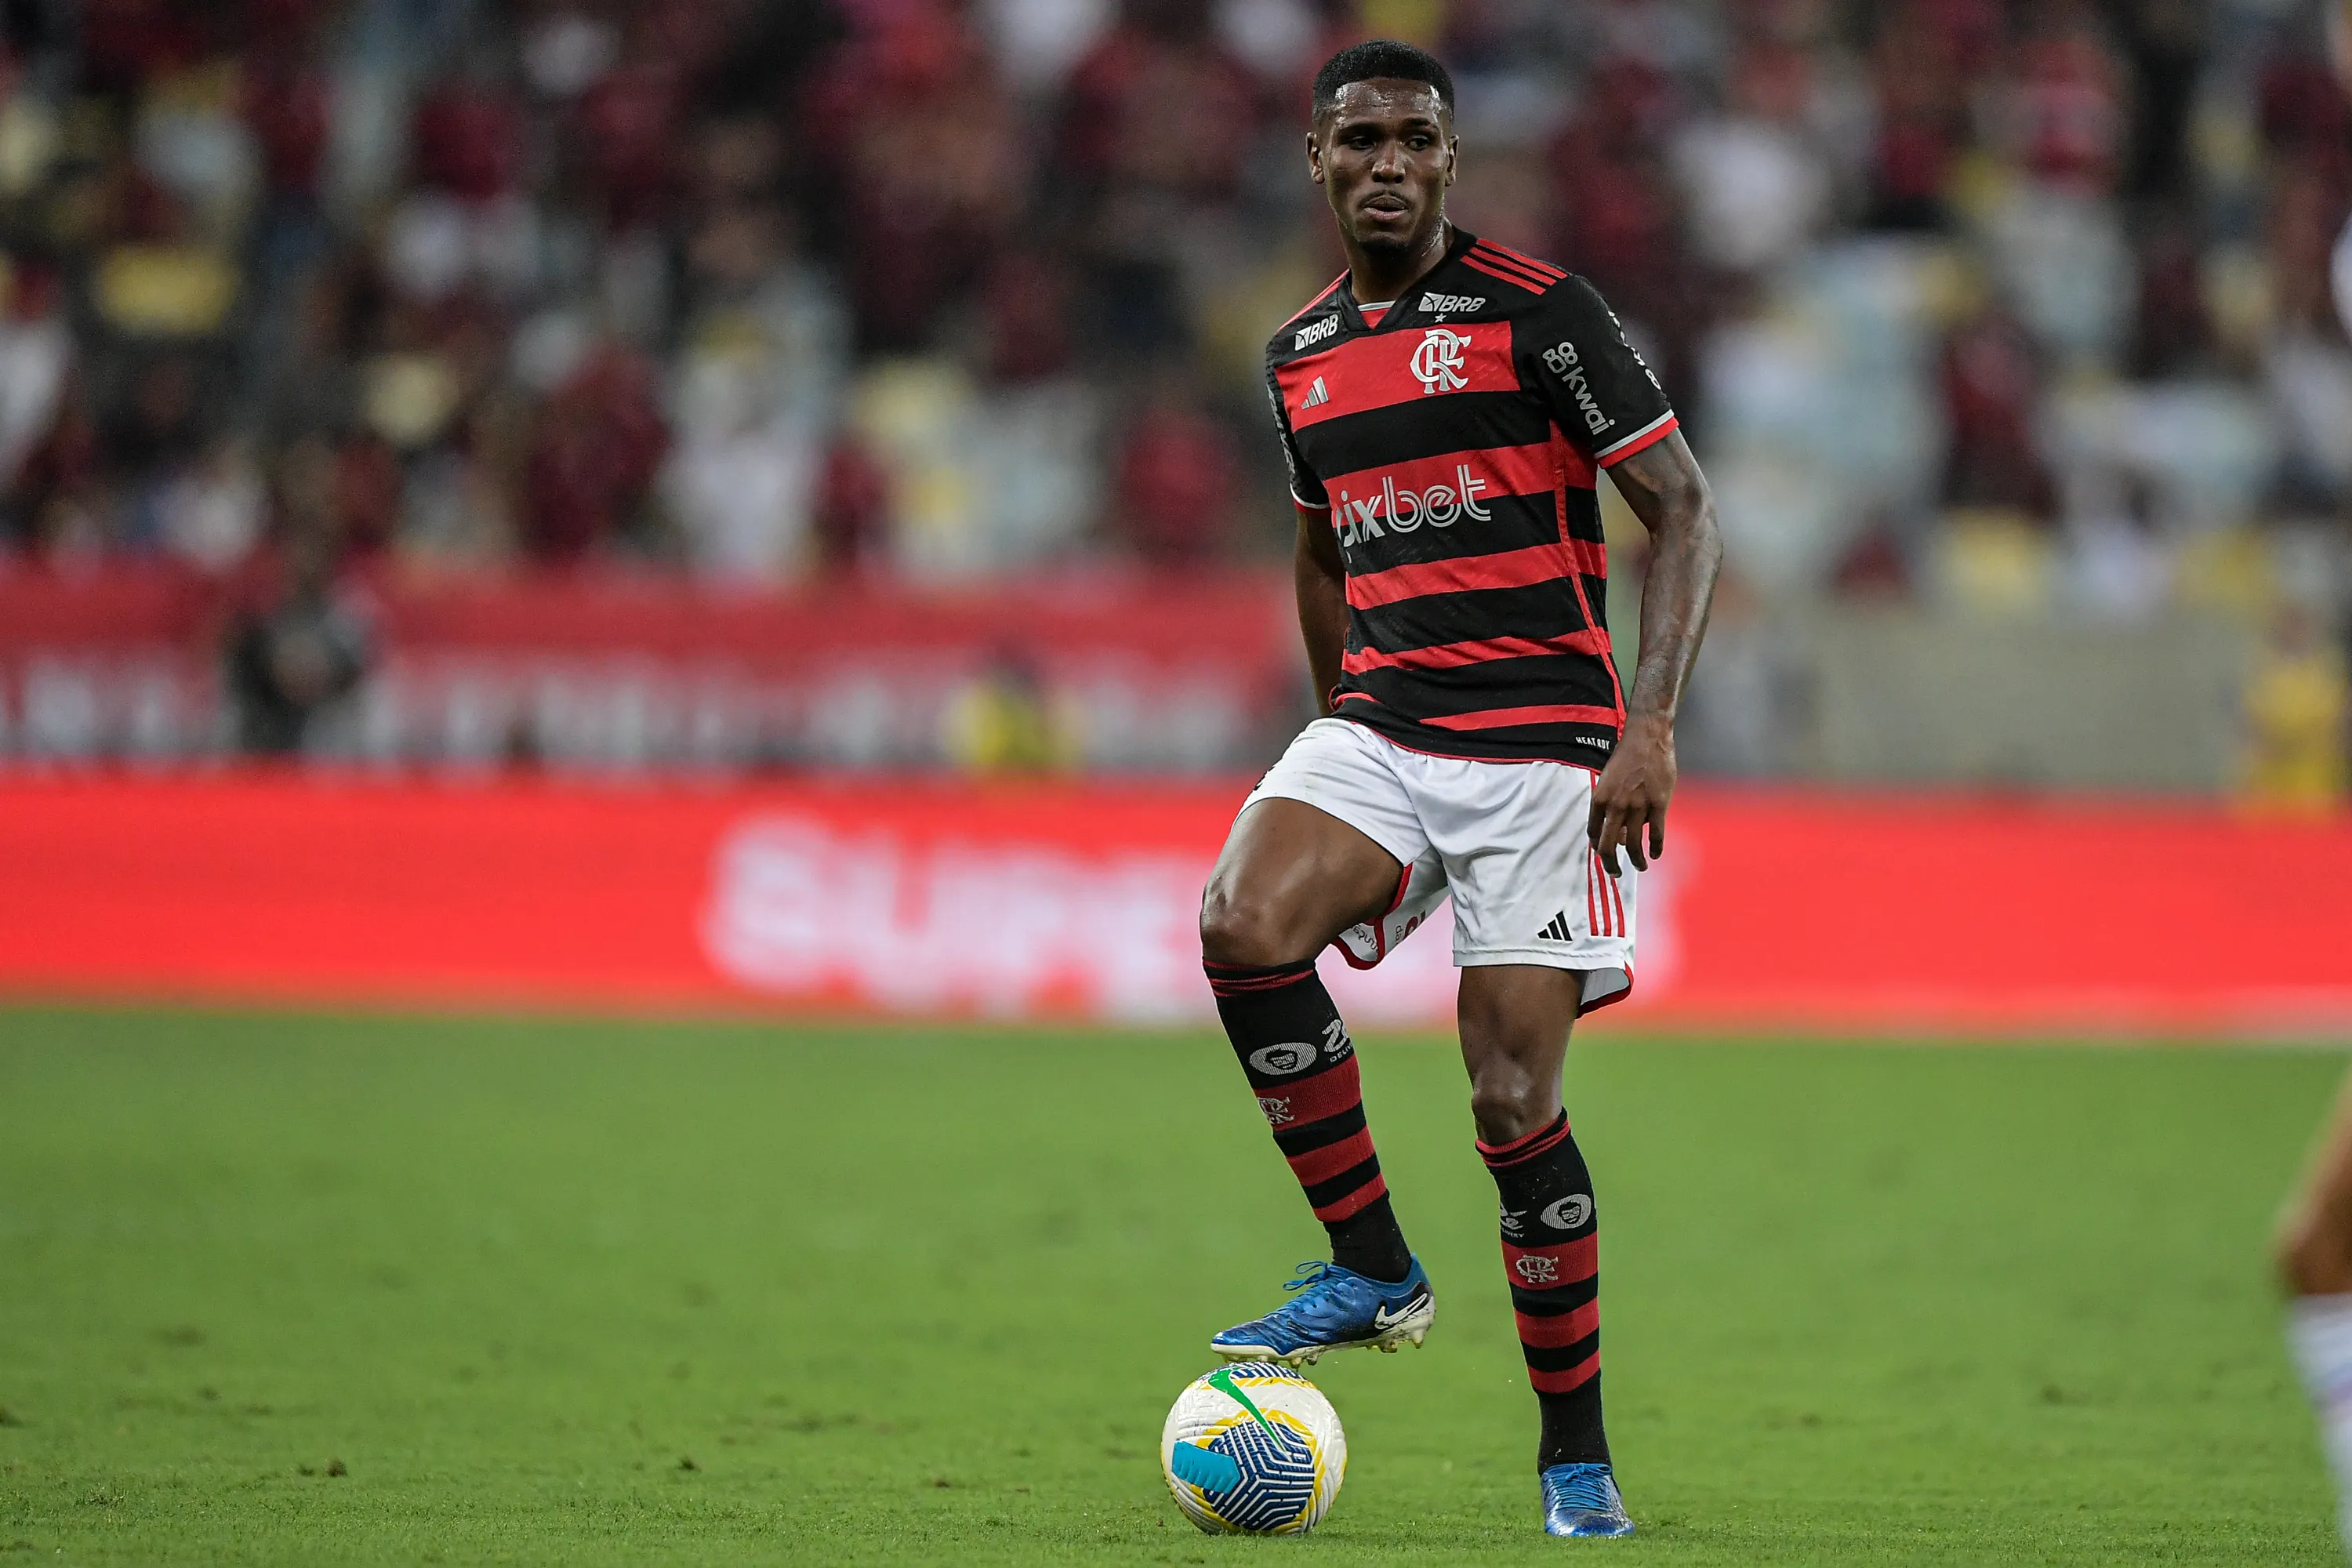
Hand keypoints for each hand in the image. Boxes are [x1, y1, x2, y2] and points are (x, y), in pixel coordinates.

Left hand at [1588, 711, 1675, 875]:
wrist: (1647, 738)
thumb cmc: (1626, 757)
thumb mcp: (1609, 780)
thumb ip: (1610, 805)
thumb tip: (1617, 833)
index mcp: (1600, 799)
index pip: (1593, 833)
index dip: (1598, 847)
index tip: (1604, 854)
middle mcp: (1615, 806)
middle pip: (1608, 846)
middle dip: (1610, 865)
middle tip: (1615, 873)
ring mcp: (1637, 806)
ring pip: (1633, 845)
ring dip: (1635, 861)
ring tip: (1639, 867)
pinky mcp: (1658, 804)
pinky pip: (1656, 834)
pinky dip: (1655, 848)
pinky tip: (1655, 854)